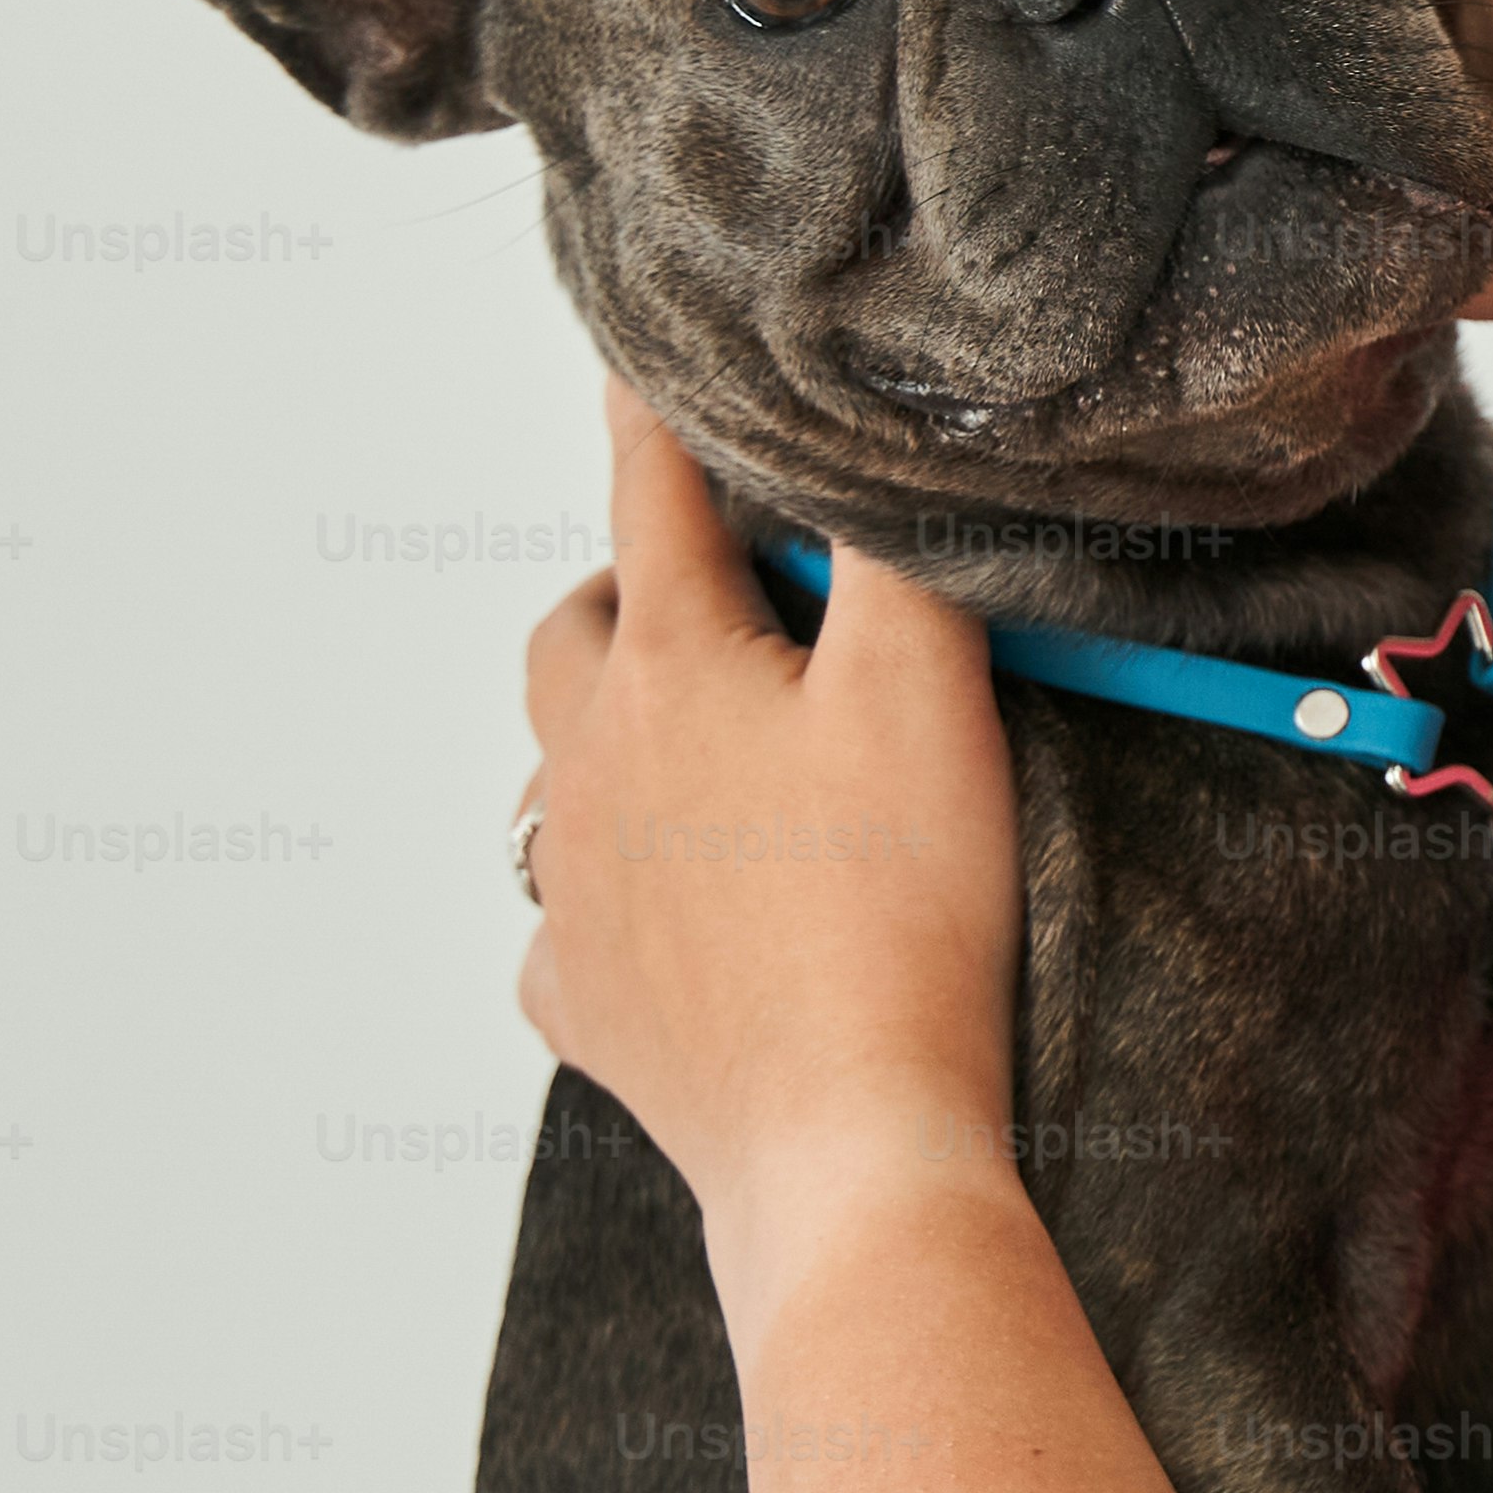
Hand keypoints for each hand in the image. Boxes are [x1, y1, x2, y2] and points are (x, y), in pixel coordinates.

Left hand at [515, 378, 1024, 1258]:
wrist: (844, 1139)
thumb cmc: (897, 913)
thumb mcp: (931, 689)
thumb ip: (898, 552)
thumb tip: (867, 456)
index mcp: (670, 671)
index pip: (655, 495)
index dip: (657, 414)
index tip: (642, 353)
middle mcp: (590, 768)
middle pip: (572, 632)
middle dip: (633, 592)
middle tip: (725, 600)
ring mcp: (573, 894)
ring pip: (561, 776)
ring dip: (620, 741)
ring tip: (711, 757)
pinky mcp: (584, 1004)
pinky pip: (571, 927)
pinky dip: (617, 901)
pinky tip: (686, 920)